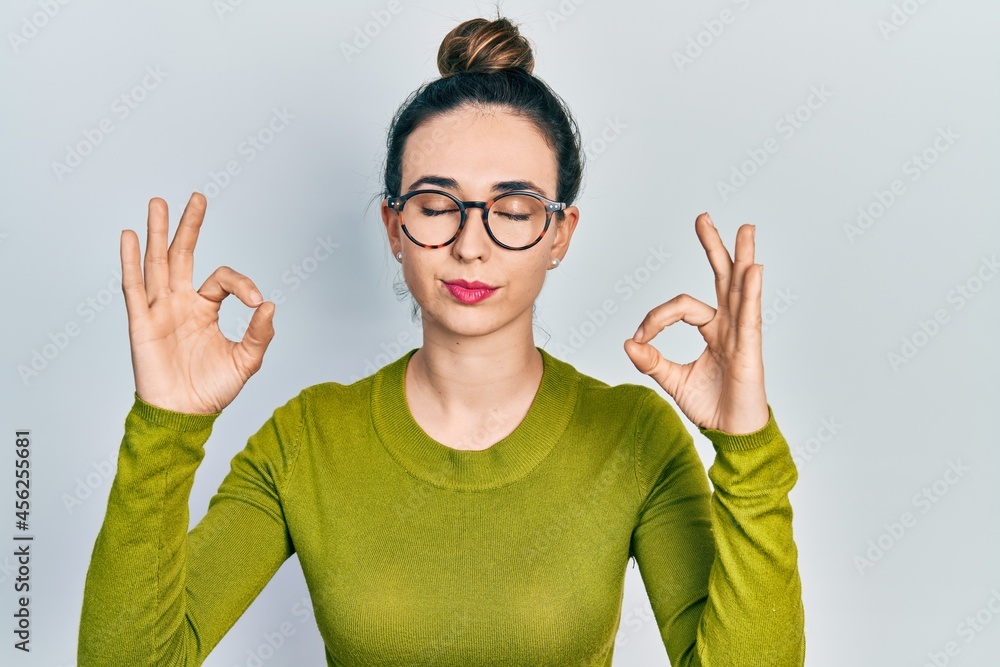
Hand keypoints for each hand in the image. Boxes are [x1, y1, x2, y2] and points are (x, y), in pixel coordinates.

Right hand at [120, 192, 274, 414]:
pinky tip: (128, 236)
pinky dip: (130, 261)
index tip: (257, 302)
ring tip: (158, 202)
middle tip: (197, 197)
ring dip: (157, 232)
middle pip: (182, 255)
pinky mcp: (141, 323)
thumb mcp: (246, 360)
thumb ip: (259, 333)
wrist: (184, 415)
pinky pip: (133, 287)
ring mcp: (159, 310)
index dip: (242, 284)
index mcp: (205, 309)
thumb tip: (271, 305)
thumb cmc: (211, 390)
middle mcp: (181, 303)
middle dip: (189, 226)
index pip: (222, 279)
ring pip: (157, 263)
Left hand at [623, 212, 768, 434]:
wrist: (731, 433)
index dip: (655, 319)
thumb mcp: (672, 381)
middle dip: (713, 247)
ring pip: (741, 288)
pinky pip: (750, 314)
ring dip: (741, 257)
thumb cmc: (710, 406)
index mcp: (712, 330)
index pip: (680, 307)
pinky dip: (751, 291)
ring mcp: (742, 333)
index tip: (639, 340)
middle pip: (722, 278)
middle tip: (703, 218)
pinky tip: (753, 269)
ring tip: (745, 228)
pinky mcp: (750, 347)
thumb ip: (652, 362)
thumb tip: (628, 343)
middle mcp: (729, 325)